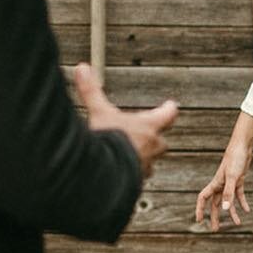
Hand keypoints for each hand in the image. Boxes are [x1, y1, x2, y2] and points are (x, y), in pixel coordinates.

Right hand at [73, 63, 176, 180]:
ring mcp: (144, 168)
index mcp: (148, 127)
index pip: (167, 115)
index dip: (168, 109)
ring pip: (149, 163)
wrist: (104, 175)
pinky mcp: (134, 183)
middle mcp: (151, 148)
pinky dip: (128, 176)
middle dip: (155, 138)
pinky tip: (117, 176)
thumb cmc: (108, 140)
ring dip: (141, 159)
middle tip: (148, 133)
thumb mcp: (98, 112)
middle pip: (161, 142)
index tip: (171, 105)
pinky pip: (135, 179)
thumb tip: (82, 68)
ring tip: (128, 157)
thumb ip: (90, 91)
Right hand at [195, 141, 252, 231]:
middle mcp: (221, 185)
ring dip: (232, 212)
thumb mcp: (233, 178)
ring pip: (229, 201)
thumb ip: (229, 194)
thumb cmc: (235, 159)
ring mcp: (230, 183)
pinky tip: (247, 210)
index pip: (203, 198)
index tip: (199, 220)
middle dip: (215, 216)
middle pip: (216, 204)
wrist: (243, 146)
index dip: (200, 209)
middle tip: (215, 229)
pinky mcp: (239, 181)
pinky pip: (239, 195)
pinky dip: (242, 203)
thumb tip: (225, 209)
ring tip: (237, 223)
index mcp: (215, 183)